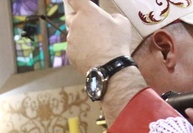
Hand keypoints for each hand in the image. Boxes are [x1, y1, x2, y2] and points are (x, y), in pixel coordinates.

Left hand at [65, 0, 146, 124]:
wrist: (109, 67)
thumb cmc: (117, 43)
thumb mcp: (122, 22)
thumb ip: (111, 16)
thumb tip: (109, 19)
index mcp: (87, 12)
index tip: (73, 0)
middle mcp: (76, 24)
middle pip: (71, 17)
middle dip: (78, 20)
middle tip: (90, 26)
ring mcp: (71, 39)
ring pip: (72, 34)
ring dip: (80, 36)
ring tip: (95, 44)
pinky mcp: (70, 53)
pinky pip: (73, 47)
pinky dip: (80, 49)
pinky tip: (91, 53)